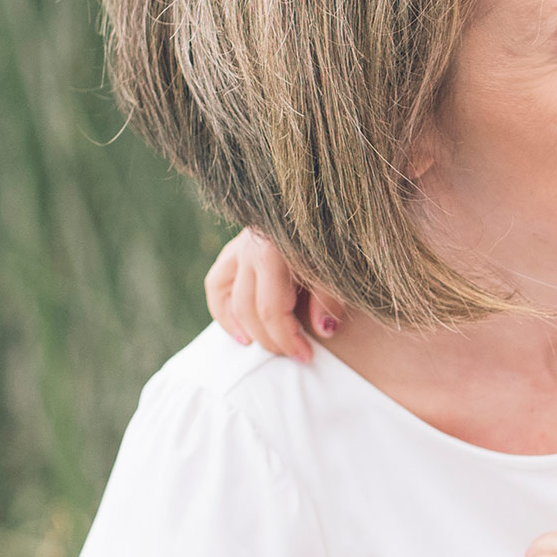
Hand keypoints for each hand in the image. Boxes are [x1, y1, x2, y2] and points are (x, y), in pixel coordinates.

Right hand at [204, 228, 342, 362]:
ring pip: (227, 296)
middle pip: (249, 309)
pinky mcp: (235, 248)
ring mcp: (239, 247)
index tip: (306, 356)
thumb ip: (330, 299)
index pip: (272, 310)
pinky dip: (223, 309)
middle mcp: (250, 249)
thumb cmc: (335, 234)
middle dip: (271, 339)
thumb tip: (323, 331)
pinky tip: (239, 330)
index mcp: (274, 251)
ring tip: (260, 346)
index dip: (288, 339)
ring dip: (244, 327)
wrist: (323, 201)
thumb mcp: (339, 266)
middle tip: (292, 354)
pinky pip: (217, 282)